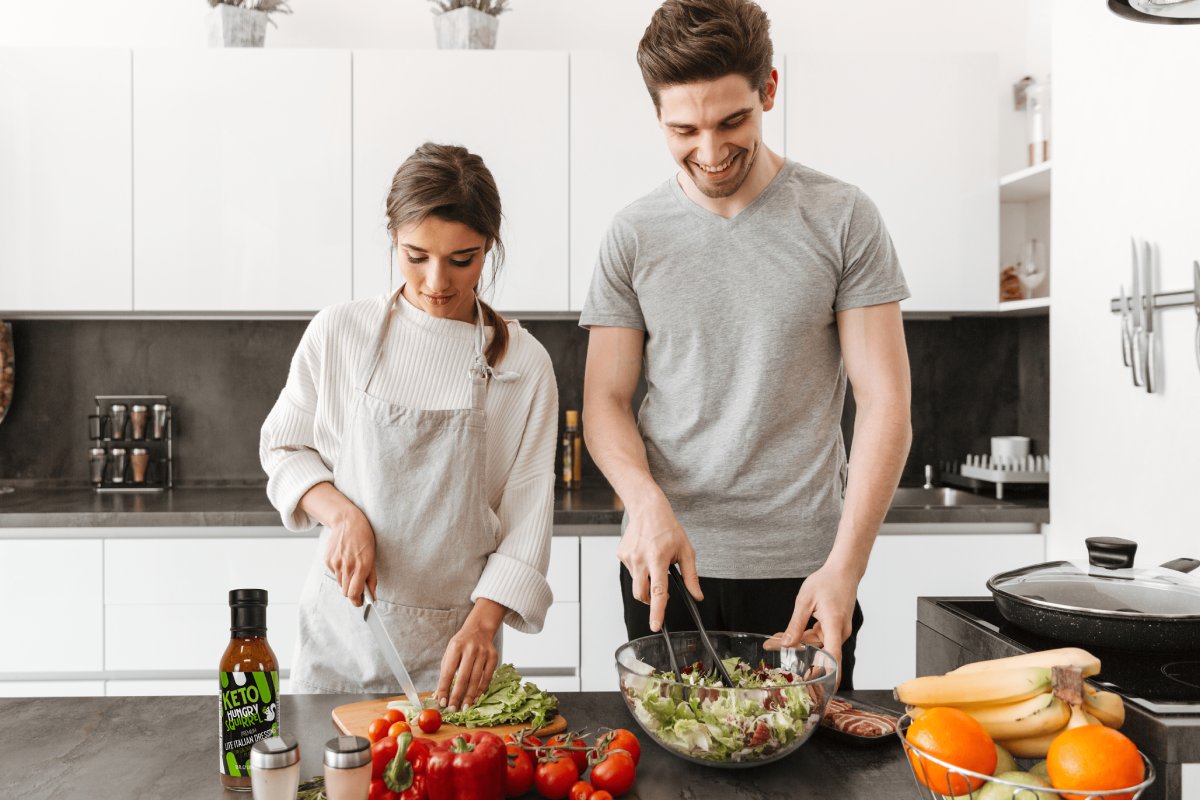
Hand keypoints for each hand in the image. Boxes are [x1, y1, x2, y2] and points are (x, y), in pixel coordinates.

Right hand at [323, 504, 376, 606]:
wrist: (347, 522)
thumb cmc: (364, 539)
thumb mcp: (373, 558)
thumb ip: (372, 579)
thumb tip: (372, 596)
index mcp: (361, 567)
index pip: (354, 594)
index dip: (357, 601)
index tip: (360, 602)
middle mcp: (347, 566)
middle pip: (345, 592)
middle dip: (352, 592)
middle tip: (358, 587)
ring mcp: (335, 564)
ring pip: (340, 584)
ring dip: (346, 581)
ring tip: (352, 568)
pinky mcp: (327, 561)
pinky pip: (334, 574)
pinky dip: (340, 572)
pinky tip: (344, 560)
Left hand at [435, 598, 503, 711]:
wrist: (479, 628)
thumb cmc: (461, 644)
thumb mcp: (449, 654)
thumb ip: (444, 673)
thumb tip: (438, 695)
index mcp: (455, 647)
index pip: (448, 672)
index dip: (445, 688)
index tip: (442, 702)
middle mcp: (470, 649)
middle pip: (463, 677)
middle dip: (457, 695)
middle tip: (453, 709)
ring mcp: (483, 652)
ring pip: (476, 679)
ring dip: (470, 696)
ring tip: (464, 707)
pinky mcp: (493, 656)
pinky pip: (487, 677)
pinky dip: (481, 689)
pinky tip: (476, 698)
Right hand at [617, 492, 702, 631]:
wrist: (647, 509)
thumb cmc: (668, 529)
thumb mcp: (686, 551)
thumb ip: (691, 577)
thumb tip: (697, 596)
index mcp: (658, 559)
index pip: (657, 591)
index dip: (657, 611)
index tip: (655, 625)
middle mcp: (640, 559)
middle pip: (641, 594)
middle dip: (650, 600)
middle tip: (661, 590)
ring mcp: (628, 557)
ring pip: (636, 583)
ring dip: (646, 582)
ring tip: (654, 562)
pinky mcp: (620, 554)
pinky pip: (631, 572)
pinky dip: (639, 570)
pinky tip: (645, 555)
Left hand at [764, 563, 858, 690]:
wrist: (844, 570)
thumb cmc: (826, 582)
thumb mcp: (804, 601)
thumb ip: (795, 625)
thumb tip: (786, 645)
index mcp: (835, 625)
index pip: (833, 657)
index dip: (829, 675)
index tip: (823, 690)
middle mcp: (840, 632)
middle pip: (818, 651)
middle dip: (796, 653)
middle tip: (770, 648)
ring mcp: (839, 631)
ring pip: (817, 644)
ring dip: (798, 643)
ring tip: (773, 639)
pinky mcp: (836, 628)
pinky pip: (819, 637)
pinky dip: (805, 636)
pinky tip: (788, 635)